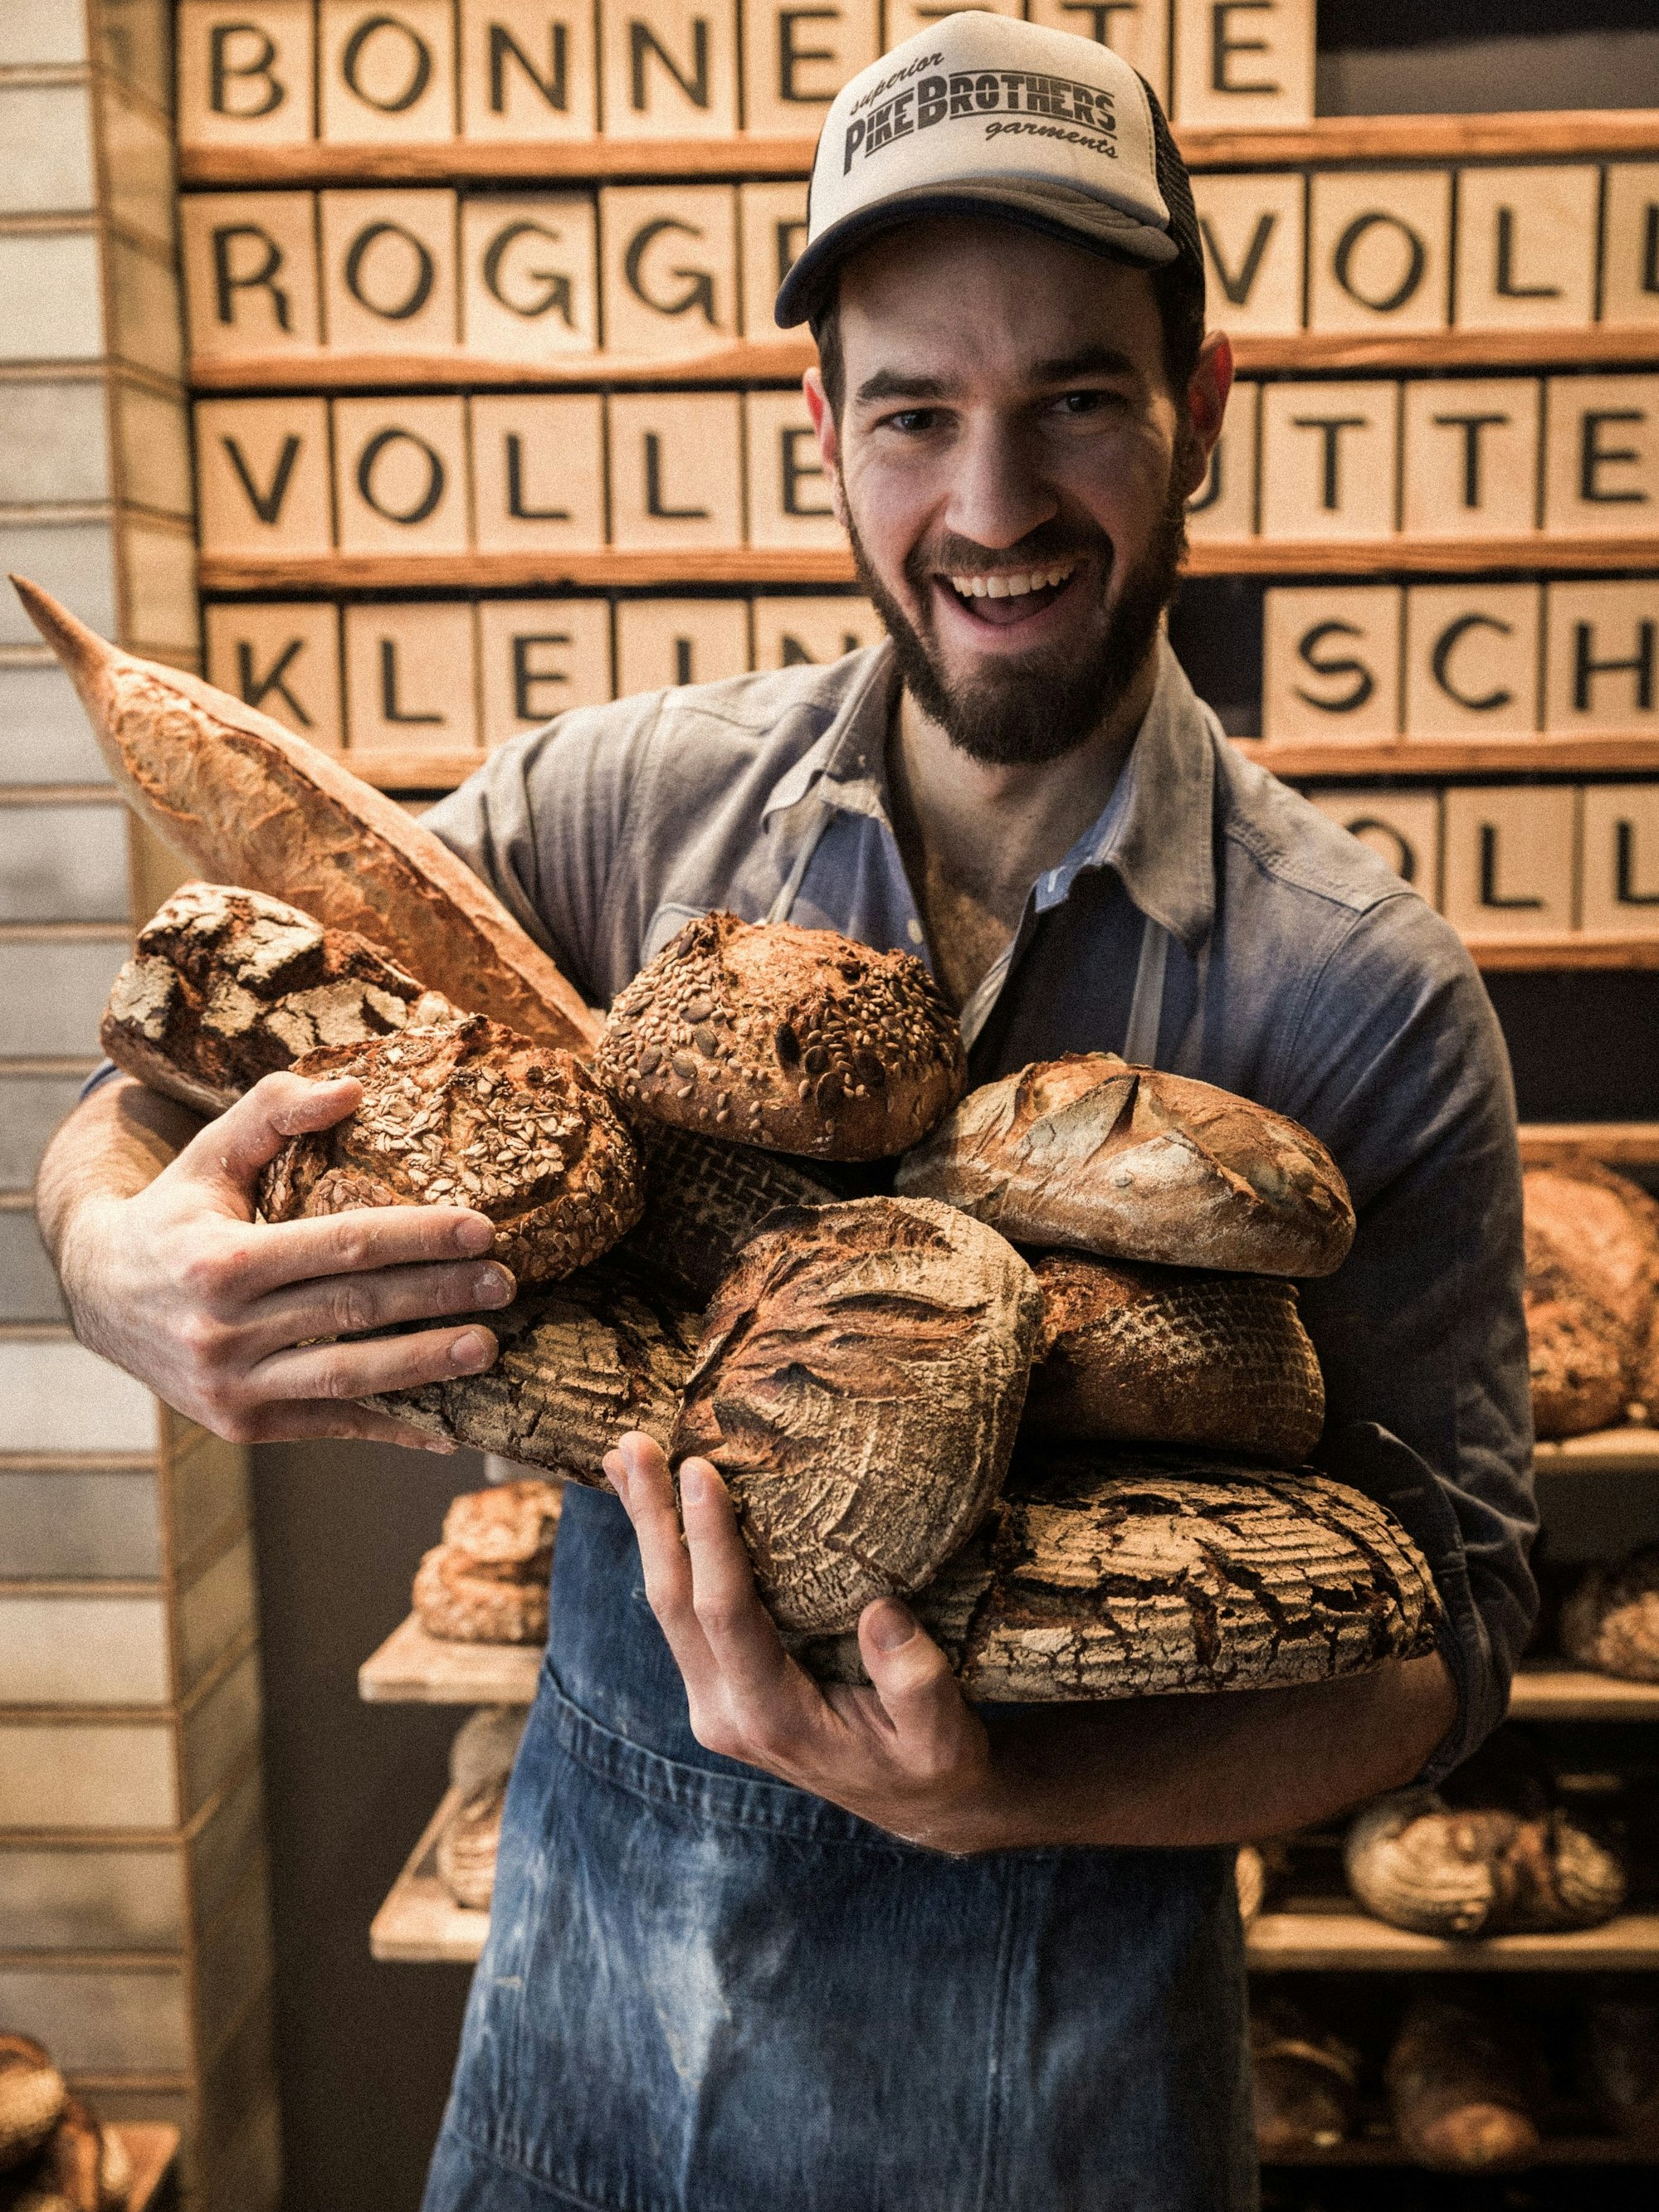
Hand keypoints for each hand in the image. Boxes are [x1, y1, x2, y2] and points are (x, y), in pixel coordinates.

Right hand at [57, 1071, 514, 1448]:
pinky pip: (330, 1425)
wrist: (97, 1295)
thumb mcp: (212, 1151)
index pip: (342, 1244)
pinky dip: (392, 1428)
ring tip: (489, 1348)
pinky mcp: (241, 1426)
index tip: (483, 1229)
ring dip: (426, 1367)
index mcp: (219, 1259)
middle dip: (438, 1296)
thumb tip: (354, 1090)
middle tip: (506, 1282)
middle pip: (354, 1311)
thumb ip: (276, 1110)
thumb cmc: (175, 1213)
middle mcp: (221, 1330)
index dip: (418, 1237)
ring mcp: (230, 1386)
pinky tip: (450, 1425)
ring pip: (346, 1378)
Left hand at [604, 1432, 1012, 1851]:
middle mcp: (724, 1712)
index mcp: (772, 1720)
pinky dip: (666, 1549)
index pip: (725, 1615)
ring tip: (624, 1456)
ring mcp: (712, 1699)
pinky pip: (680, 1608)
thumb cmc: (934, 1762)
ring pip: (664, 1602)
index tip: (701, 1469)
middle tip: (631, 1444)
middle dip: (652, 1518)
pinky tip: (653, 1502)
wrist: (918, 1805)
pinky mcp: (716, 1683)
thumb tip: (880, 1612)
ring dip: (648, 1526)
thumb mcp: (944, 1735)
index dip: (709, 1541)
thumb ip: (915, 1683)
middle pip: (672, 1602)